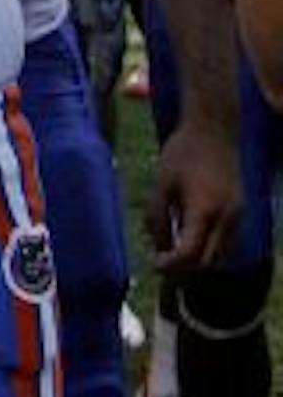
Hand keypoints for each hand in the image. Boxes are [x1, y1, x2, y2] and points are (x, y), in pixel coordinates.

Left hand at [150, 115, 243, 275]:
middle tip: (162, 261)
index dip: (171, 264)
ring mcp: (238, 216)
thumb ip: (157, 216)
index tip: (154, 264)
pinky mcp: (241, 211)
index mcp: (205, 211)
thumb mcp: (161, 183)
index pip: (190, 253)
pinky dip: (210, 247)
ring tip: (174, 249)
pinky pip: (228, 242)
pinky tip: (191, 236)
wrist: (214, 130)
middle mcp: (227, 219)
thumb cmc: (182, 153)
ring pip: (220, 254)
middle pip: (207, 260)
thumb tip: (157, 245)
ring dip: (199, 259)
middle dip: (184, 266)